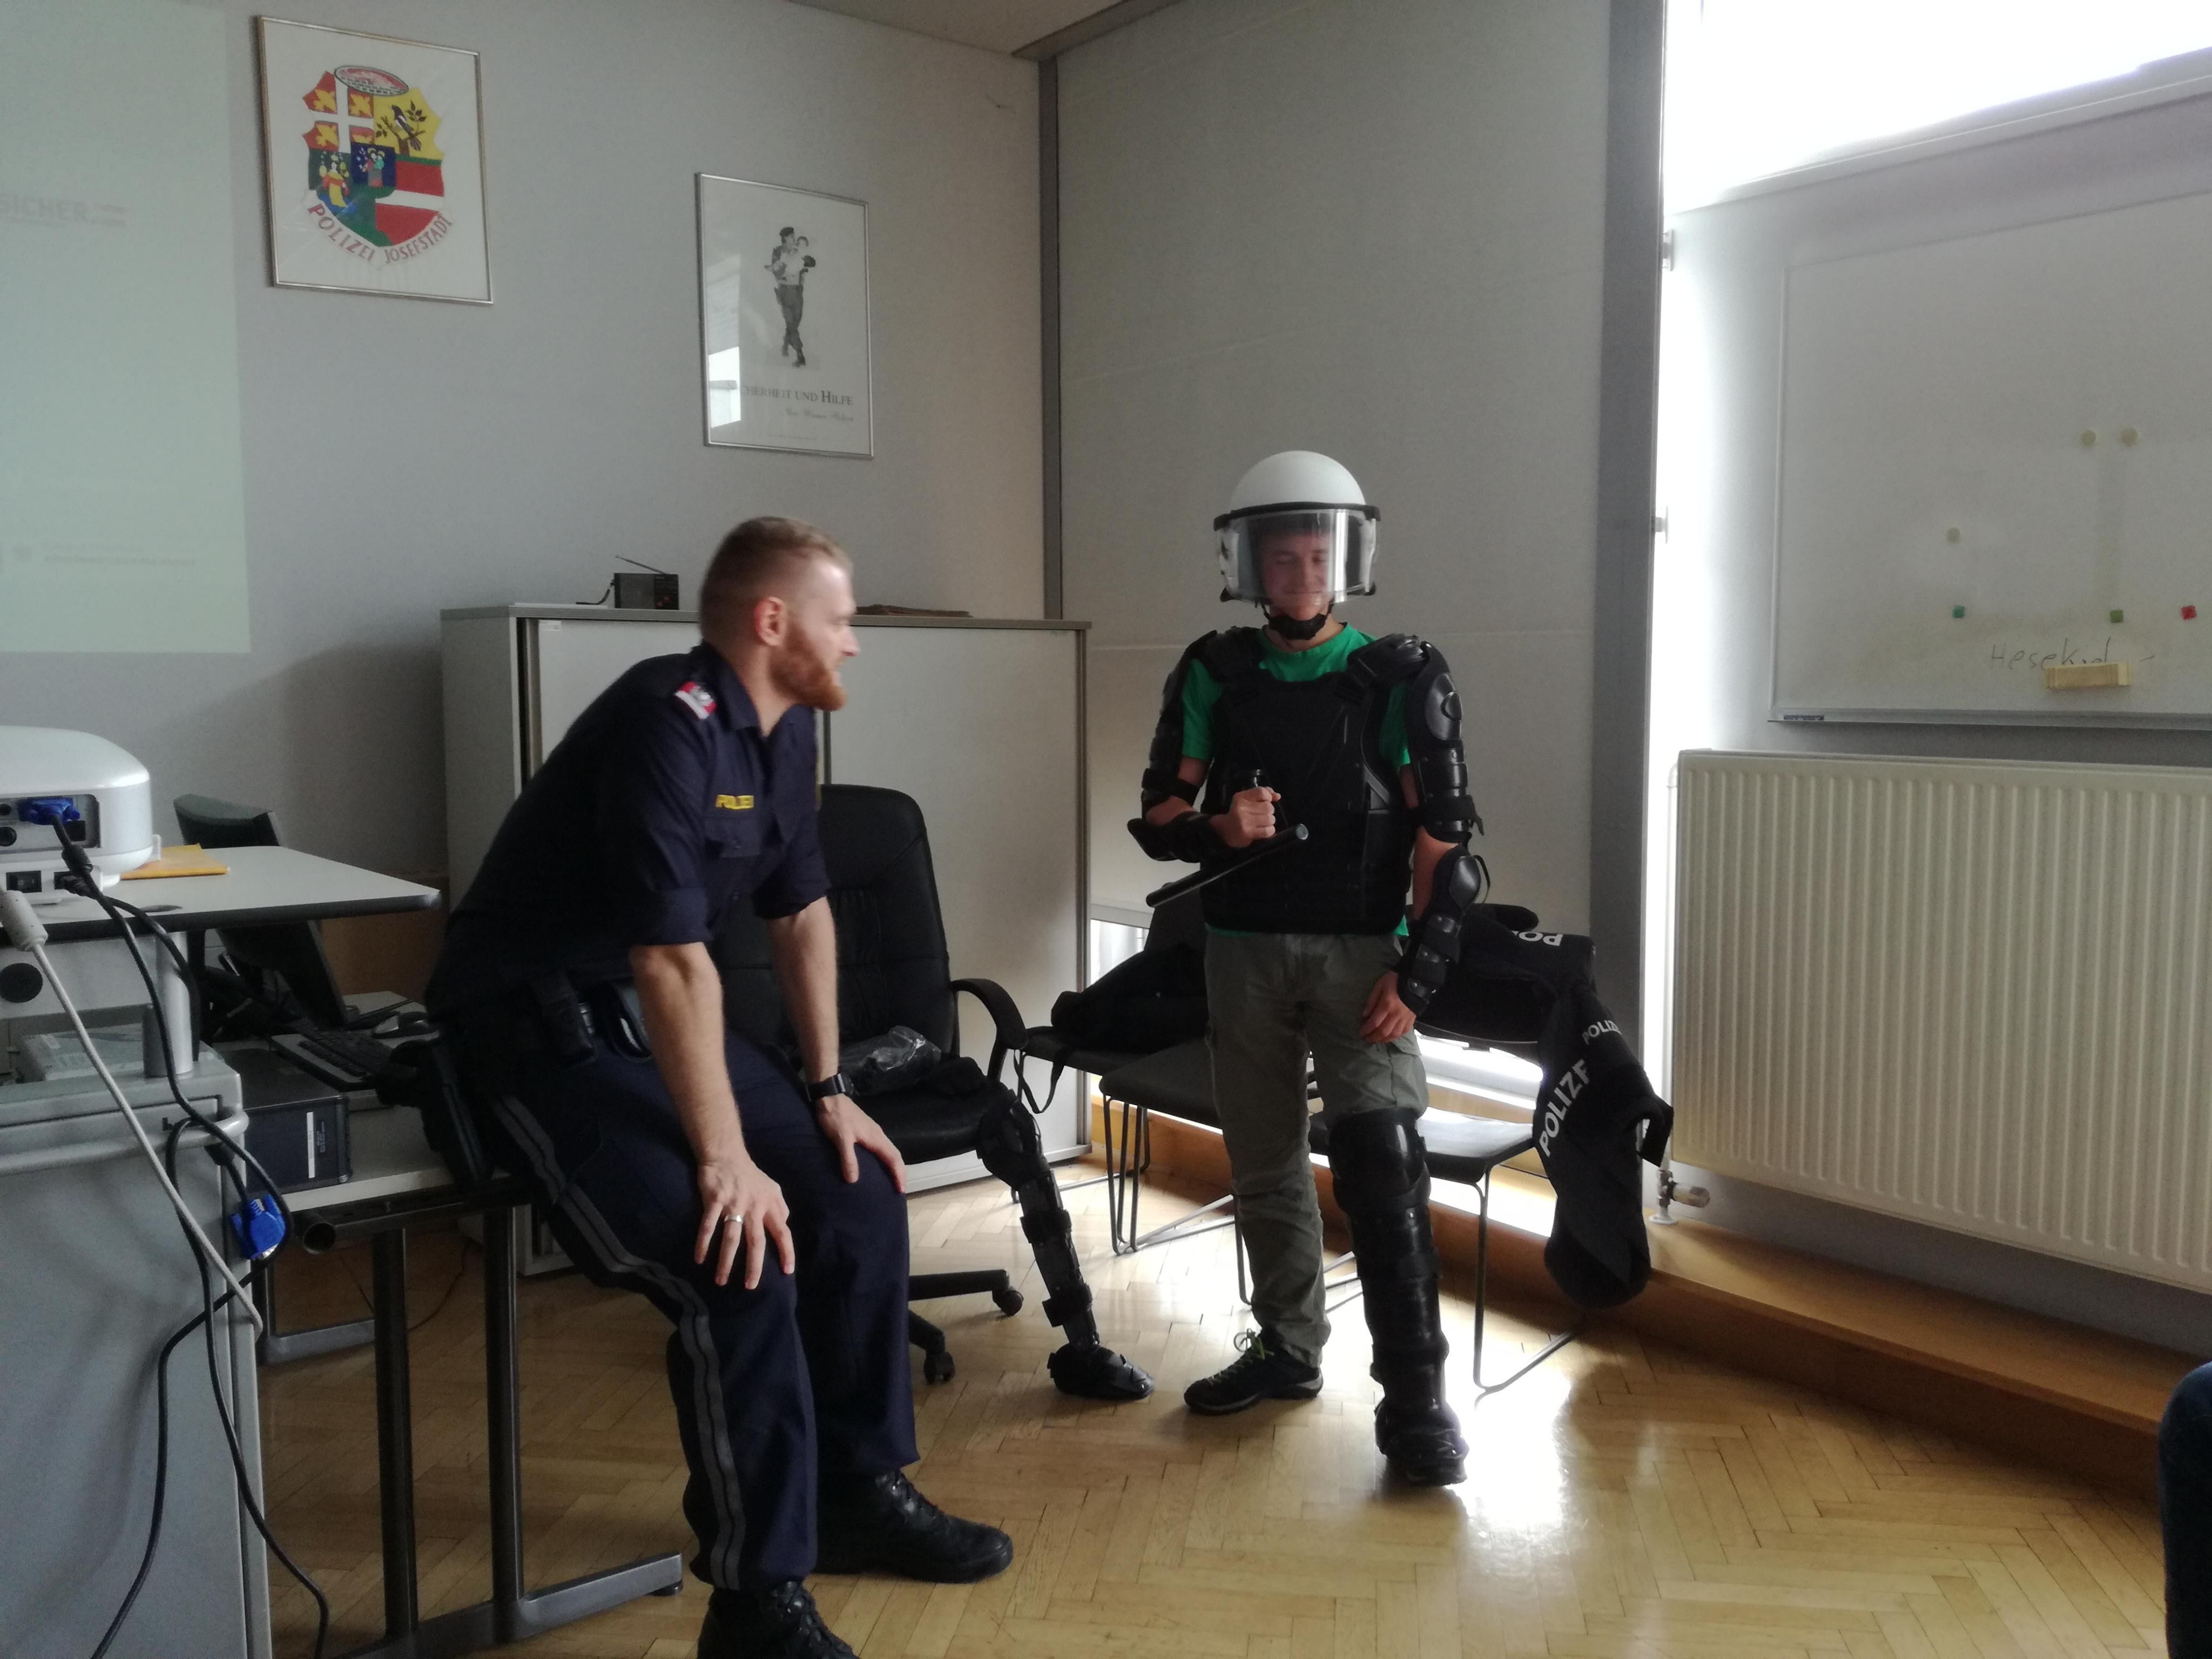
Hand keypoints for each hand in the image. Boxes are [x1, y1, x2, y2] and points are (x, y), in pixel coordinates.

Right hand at [695, 1156, 793, 1288]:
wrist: (726, 1155)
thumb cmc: (750, 1175)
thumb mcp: (772, 1188)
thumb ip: (780, 1208)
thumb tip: (785, 1226)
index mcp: (770, 1205)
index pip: (782, 1232)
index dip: (787, 1252)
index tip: (788, 1272)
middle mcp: (753, 1206)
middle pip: (756, 1241)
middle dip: (754, 1266)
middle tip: (751, 1286)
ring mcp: (733, 1203)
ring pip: (731, 1238)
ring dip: (726, 1261)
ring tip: (721, 1280)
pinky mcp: (714, 1199)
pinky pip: (708, 1225)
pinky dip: (703, 1243)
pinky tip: (699, 1259)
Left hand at [816, 1094, 907, 1190]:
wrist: (828, 1096)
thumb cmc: (835, 1117)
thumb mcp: (841, 1139)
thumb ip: (848, 1158)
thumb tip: (853, 1180)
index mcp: (876, 1137)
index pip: (894, 1158)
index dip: (899, 1174)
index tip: (901, 1190)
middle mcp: (878, 1135)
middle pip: (895, 1155)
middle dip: (899, 1172)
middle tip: (899, 1189)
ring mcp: (872, 1132)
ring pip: (888, 1151)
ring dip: (893, 1166)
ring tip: (891, 1180)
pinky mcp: (865, 1131)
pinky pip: (881, 1148)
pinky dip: (884, 1159)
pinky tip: (876, 1165)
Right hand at [1215, 786, 1279, 848]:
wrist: (1225, 831)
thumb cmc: (1239, 814)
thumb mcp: (1247, 800)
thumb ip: (1263, 794)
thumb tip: (1277, 796)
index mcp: (1241, 797)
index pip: (1261, 792)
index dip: (1268, 796)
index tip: (1266, 801)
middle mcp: (1241, 808)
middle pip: (1268, 807)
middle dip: (1269, 812)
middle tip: (1263, 815)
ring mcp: (1244, 821)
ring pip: (1270, 819)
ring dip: (1270, 822)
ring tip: (1263, 823)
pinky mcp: (1247, 833)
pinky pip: (1268, 831)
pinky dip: (1269, 830)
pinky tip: (1263, 830)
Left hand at [1360, 971, 1416, 1044]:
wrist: (1416, 978)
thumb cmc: (1395, 980)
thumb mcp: (1379, 986)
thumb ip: (1371, 1001)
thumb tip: (1364, 1016)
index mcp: (1387, 1005)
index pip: (1374, 1022)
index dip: (1366, 1030)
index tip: (1361, 1033)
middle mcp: (1396, 1014)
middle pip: (1383, 1031)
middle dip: (1374, 1037)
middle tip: (1367, 1039)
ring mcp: (1405, 1018)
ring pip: (1394, 1034)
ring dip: (1384, 1040)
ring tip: (1378, 1040)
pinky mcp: (1412, 1018)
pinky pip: (1404, 1031)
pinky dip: (1396, 1036)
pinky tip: (1391, 1036)